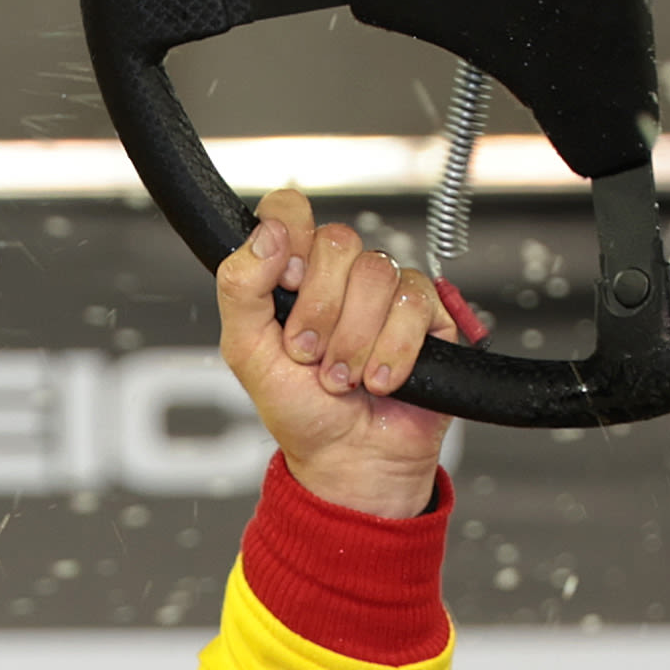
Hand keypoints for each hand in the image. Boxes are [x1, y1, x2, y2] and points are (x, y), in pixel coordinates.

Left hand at [217, 184, 474, 521]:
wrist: (349, 459)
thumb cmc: (297, 410)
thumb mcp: (247, 352)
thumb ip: (241, 287)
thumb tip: (266, 233)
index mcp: (292, 273)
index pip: (290, 210)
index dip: (291, 237)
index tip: (287, 286)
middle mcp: (340, 275)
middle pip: (339, 243)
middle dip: (320, 311)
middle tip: (311, 356)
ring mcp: (385, 292)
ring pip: (378, 275)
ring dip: (354, 341)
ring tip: (343, 379)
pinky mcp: (428, 315)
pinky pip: (416, 303)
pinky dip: (393, 352)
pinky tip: (381, 381)